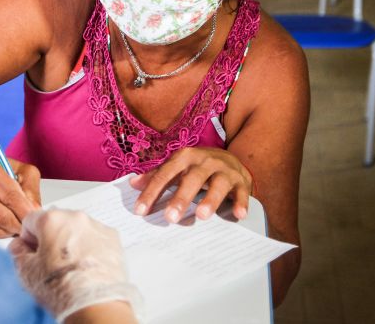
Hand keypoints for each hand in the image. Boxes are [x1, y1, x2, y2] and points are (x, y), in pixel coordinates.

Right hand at [0, 155, 40, 237]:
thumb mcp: (16, 168)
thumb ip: (29, 187)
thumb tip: (34, 210)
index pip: (11, 196)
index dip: (25, 211)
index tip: (34, 218)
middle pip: (1, 215)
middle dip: (18, 225)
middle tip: (28, 227)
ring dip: (9, 230)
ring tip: (17, 227)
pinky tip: (5, 227)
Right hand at [10, 209, 143, 322]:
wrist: (95, 305)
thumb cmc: (64, 289)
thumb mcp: (26, 272)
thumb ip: (17, 253)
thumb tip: (19, 248)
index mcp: (52, 219)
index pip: (30, 221)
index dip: (27, 240)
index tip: (31, 253)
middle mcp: (75, 217)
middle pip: (55, 222)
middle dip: (50, 239)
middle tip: (50, 264)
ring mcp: (96, 227)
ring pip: (76, 229)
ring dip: (71, 243)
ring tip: (71, 269)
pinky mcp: (113, 239)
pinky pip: (95, 238)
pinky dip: (90, 248)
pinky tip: (86, 268)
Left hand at [130, 147, 252, 222]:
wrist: (230, 158)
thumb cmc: (197, 166)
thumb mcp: (177, 167)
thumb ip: (156, 175)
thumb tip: (132, 184)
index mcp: (184, 157)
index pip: (165, 175)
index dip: (151, 192)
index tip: (140, 210)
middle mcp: (204, 161)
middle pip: (192, 179)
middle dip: (181, 198)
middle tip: (170, 217)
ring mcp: (224, 170)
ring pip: (218, 184)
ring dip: (211, 199)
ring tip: (202, 216)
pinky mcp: (241, 180)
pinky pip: (242, 192)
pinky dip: (241, 203)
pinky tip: (238, 215)